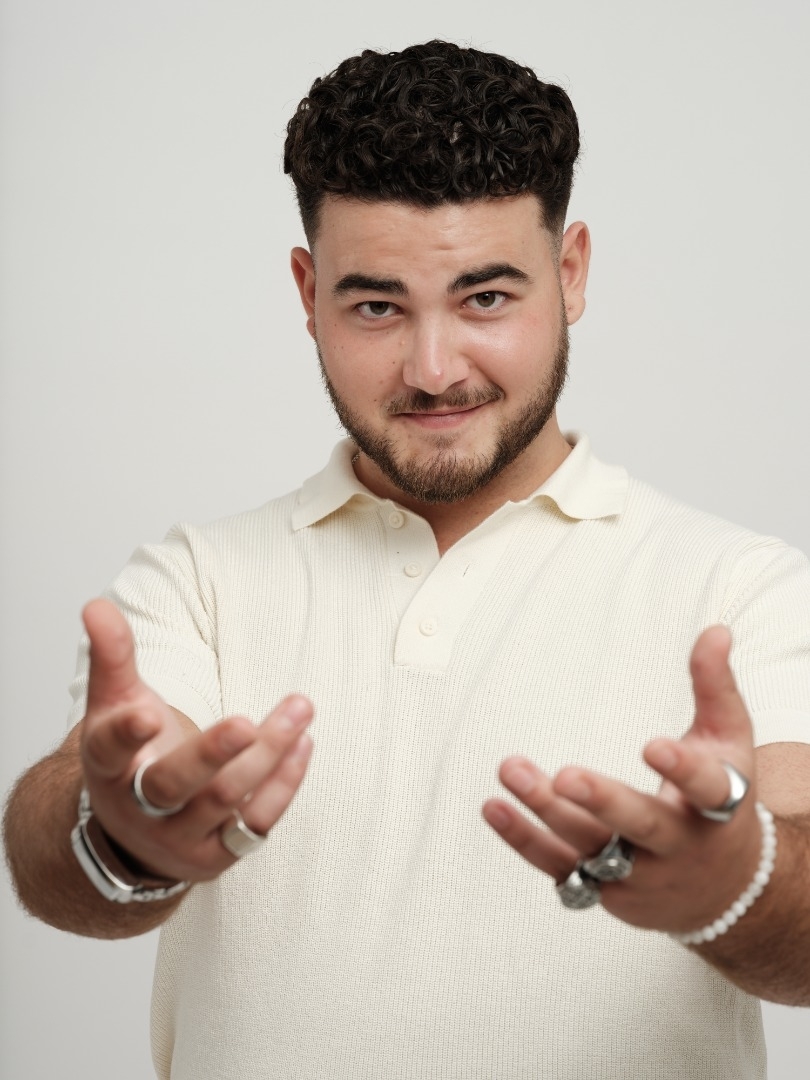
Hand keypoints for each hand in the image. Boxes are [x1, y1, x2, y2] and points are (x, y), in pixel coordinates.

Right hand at [79, 598, 313, 883]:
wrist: (135, 835)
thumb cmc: (131, 757)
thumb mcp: (115, 705)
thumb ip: (112, 655)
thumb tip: (96, 604)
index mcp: (108, 767)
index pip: (109, 751)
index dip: (127, 734)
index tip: (149, 712)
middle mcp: (139, 809)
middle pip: (173, 785)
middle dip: (211, 754)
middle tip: (245, 723)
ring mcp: (179, 837)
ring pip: (224, 800)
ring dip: (267, 754)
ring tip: (300, 707)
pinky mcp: (217, 855)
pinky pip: (255, 823)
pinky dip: (284, 783)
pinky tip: (304, 742)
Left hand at [482, 626, 762, 933]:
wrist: (726, 890)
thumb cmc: (719, 803)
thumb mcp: (729, 744)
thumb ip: (715, 687)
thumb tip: (715, 629)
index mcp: (717, 807)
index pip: (706, 789)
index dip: (681, 771)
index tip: (653, 746)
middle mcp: (678, 847)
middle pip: (639, 826)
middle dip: (601, 802)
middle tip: (565, 775)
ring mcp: (639, 875)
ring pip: (591, 847)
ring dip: (547, 811)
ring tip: (511, 770)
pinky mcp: (606, 892)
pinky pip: (561, 869)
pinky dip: (524, 840)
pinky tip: (494, 807)